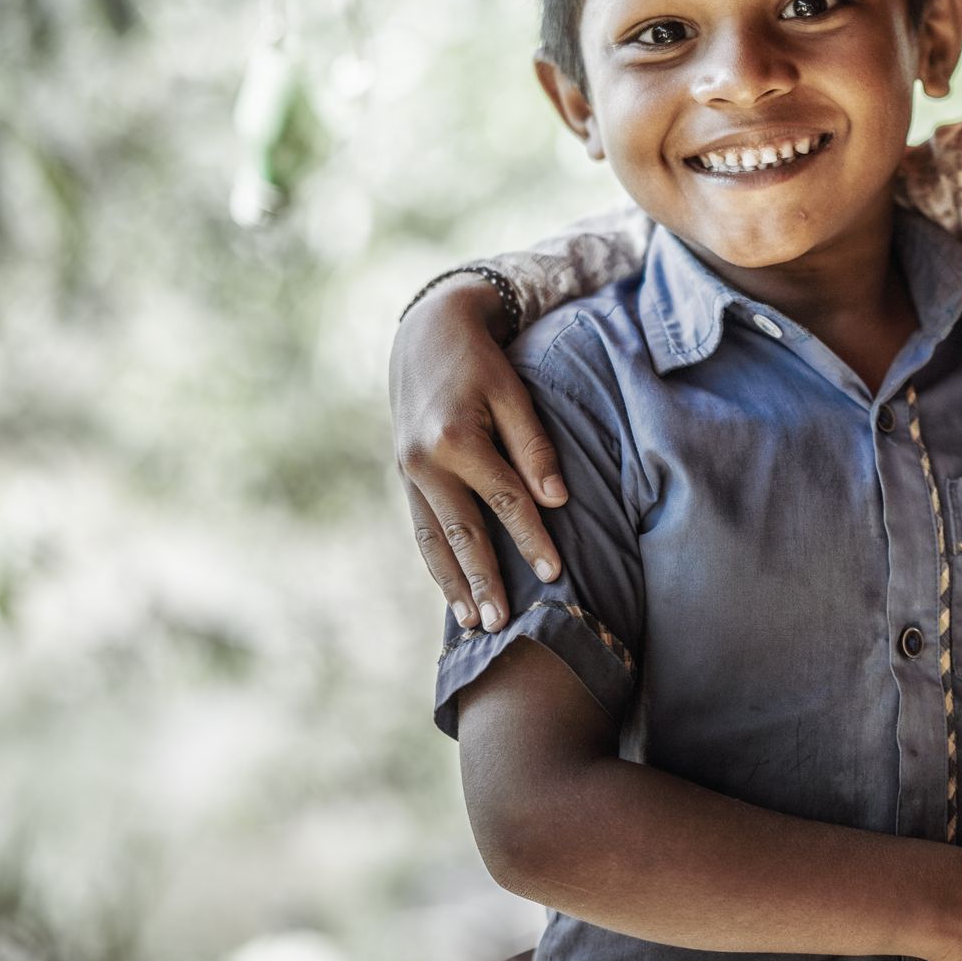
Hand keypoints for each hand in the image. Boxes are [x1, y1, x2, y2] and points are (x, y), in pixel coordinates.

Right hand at [390, 277, 564, 629]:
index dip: (533, 538)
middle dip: (484, 582)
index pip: (505, 501)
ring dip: (452, 584)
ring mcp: (407, 473)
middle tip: (502, 626)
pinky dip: (435, 562)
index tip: (557, 574)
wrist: (424, 333)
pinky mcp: (404, 476)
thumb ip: (534, 447)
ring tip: (473, 623)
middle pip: (462, 534)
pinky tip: (451, 589)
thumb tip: (557, 501)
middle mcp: (423, 464)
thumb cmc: (480, 361)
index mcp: (455, 440)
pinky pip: (420, 528)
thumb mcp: (512, 392)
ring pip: (432, 541)